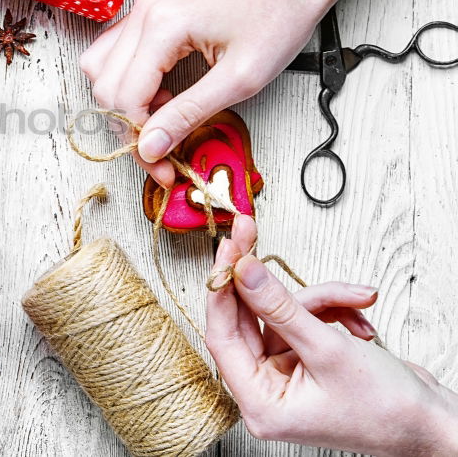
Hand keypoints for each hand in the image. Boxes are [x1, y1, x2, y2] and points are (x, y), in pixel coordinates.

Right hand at [79, 0, 328, 186]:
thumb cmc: (279, 16)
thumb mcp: (240, 79)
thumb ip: (189, 114)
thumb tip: (150, 146)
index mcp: (162, 24)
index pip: (124, 96)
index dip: (140, 139)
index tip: (164, 166)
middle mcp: (144, 10)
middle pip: (105, 85)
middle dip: (129, 127)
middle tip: (163, 151)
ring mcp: (145, 6)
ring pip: (101, 67)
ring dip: (123, 102)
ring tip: (162, 116)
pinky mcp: (153, 9)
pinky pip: (116, 50)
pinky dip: (128, 80)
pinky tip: (160, 92)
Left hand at [206, 216, 457, 454]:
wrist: (437, 425)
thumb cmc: (389, 408)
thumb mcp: (328, 349)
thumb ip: (279, 307)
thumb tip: (242, 270)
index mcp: (261, 402)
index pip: (222, 335)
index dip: (222, 288)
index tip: (227, 249)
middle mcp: (268, 390)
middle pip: (250, 318)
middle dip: (269, 282)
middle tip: (251, 233)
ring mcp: (287, 376)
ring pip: (284, 314)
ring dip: (321, 300)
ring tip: (356, 297)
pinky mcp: (307, 362)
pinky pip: (306, 321)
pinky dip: (333, 312)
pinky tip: (360, 320)